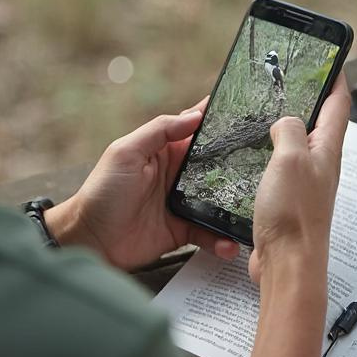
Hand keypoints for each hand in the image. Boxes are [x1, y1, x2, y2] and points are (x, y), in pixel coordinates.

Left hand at [45, 97, 240, 269]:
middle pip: (216, 165)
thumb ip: (159, 131)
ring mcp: (181, 203)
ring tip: (254, 209)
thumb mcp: (126, 152)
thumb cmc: (102, 191)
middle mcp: (177, 174)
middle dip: (239, 163)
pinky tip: (229, 244)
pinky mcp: (181, 231)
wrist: (89, 240)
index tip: (249, 112)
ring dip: (235, 205)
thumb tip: (195, 116)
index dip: (219, 120)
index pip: (196, 129)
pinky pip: (208, 232)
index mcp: (164, 150)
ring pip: (218, 200)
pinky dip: (220, 239)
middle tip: (267, 164)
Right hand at [248, 73, 350, 283]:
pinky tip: (251, 153)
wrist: (288, 266)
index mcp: (326, 148)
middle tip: (290, 79)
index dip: (336, 76)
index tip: (332, 56)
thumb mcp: (289, 158)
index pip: (338, 102)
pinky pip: (279, 167)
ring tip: (265, 111)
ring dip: (283, 125)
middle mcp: (319, 163)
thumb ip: (288, 129)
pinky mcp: (287, 199)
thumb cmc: (294, 215)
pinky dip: (267, 153)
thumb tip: (284, 120)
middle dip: (307, 97)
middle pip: (318, 121)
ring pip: (296, 144)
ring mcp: (304, 182)